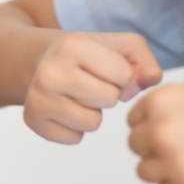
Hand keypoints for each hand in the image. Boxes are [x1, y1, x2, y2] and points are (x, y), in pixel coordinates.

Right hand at [24, 32, 162, 144]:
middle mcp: (50, 71)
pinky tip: (66, 108)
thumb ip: (144, 61)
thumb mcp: (118, 46)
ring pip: (92, 123)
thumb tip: (151, 80)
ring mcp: (38, 98)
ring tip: (80, 95)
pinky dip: (76, 128)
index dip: (123, 75)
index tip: (105, 68)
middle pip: (109, 100)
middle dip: (108, 94)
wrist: (40, 60)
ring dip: (93, 112)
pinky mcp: (33, 121)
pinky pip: (74, 138)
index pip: (124, 75)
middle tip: (91, 82)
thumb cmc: (86, 54)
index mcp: (73, 45)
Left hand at [127, 80, 183, 183]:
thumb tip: (147, 119)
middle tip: (183, 145)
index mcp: (160, 101)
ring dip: (163, 169)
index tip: (168, 128)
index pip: (132, 120)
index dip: (149, 124)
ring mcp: (173, 162)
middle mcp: (160, 131)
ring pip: (145, 172)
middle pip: (135, 146)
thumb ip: (167, 104)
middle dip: (154, 147)